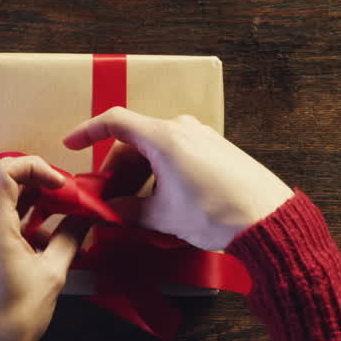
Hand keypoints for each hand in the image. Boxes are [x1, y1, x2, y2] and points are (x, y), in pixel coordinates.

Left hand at [0, 155, 87, 340]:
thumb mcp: (52, 276)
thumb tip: (84, 220)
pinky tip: (50, 242)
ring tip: (66, 219)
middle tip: (70, 199)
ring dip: (36, 207)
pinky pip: (2, 227)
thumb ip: (70, 240)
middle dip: (42, 186)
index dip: (35, 166)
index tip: (59, 183)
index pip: (5, 170)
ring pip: (6, 207)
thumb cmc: (11, 321)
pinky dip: (26, 225)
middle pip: (7, 185)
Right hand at [63, 108, 292, 250]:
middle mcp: (183, 129)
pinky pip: (178, 156)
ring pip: (157, 150)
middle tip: (106, 197)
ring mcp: (202, 138)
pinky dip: (161, 174)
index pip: (115, 122)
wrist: (267, 218)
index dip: (88, 131)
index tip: (72, 144)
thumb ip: (131, 210)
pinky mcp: (216, 151)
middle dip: (116, 169)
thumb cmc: (218, 211)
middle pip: (135, 141)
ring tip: (135, 207)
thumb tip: (114, 210)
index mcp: (164, 137)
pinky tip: (161, 202)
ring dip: (140, 175)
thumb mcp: (163, 216)